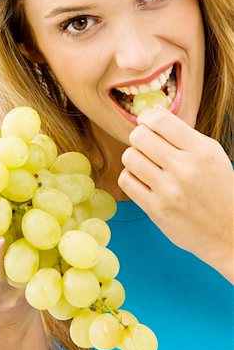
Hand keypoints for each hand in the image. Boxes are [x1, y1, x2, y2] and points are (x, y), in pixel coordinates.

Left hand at [118, 108, 233, 281]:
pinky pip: (126, 180)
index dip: (146, 117)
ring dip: (134, 158)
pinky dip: (131, 177)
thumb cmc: (219, 189)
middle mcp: (184, 169)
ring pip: (129, 157)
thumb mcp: (212, 155)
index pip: (160, 120)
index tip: (145, 122)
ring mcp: (168, 190)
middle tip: (146, 145)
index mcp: (201, 151)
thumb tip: (150, 117)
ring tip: (146, 164)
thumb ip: (183, 136)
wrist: (228, 232)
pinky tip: (143, 180)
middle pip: (138, 136)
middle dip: (139, 137)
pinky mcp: (155, 209)